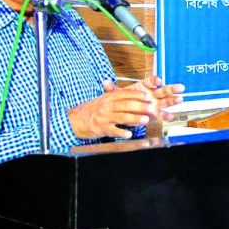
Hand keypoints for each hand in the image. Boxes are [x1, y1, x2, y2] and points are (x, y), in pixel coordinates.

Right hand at [68, 77, 184, 139]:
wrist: (77, 119)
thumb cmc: (95, 109)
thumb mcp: (106, 100)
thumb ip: (120, 98)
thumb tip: (139, 98)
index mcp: (110, 97)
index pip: (126, 94)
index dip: (139, 95)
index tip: (149, 97)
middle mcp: (107, 105)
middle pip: (126, 105)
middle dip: (141, 106)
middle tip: (152, 109)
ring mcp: (104, 117)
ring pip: (122, 117)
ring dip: (135, 118)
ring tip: (145, 120)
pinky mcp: (101, 128)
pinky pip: (113, 130)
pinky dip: (122, 132)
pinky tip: (129, 134)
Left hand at [103, 76, 184, 121]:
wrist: (125, 110)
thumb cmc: (124, 100)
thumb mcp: (117, 95)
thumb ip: (112, 89)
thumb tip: (105, 83)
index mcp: (144, 86)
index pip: (151, 81)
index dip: (156, 80)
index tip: (159, 81)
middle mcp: (152, 94)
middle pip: (163, 90)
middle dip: (171, 89)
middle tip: (180, 87)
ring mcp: (155, 104)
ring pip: (166, 101)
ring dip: (173, 100)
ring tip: (180, 99)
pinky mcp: (155, 114)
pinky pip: (162, 114)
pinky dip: (166, 115)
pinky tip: (171, 116)